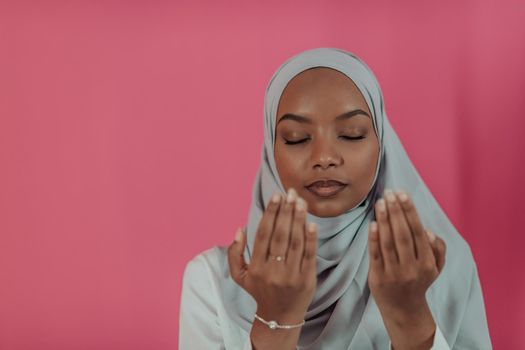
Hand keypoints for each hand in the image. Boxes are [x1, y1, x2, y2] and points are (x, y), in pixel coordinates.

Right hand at [227, 188, 317, 323]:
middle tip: (290, 193)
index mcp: (256, 267)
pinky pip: (309, 255)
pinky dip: (311, 239)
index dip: (270, 214)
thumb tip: (239, 229)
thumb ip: (234, 253)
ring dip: (298, 219)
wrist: (279, 317)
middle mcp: (273, 270)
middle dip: (285, 211)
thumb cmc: (259, 290)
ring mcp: (291, 275)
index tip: (276, 196)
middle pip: (280, 235)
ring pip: (295, 242)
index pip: (263, 234)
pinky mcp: (306, 279)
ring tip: (300, 201)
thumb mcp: (240, 275)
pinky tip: (311, 223)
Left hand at [368, 189, 445, 348]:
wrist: (404, 309)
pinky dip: (374, 239)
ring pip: (388, 243)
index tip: (403, 194)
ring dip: (384, 220)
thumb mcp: (435, 268)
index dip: (410, 212)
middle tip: (389, 193)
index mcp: (427, 263)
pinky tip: (373, 223)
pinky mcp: (378, 277)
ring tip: (380, 203)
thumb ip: (438, 249)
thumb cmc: (418, 281)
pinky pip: (376, 255)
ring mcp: (394, 273)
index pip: (418, 232)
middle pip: (403, 235)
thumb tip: (429, 231)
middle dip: (396, 211)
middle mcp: (412, 268)